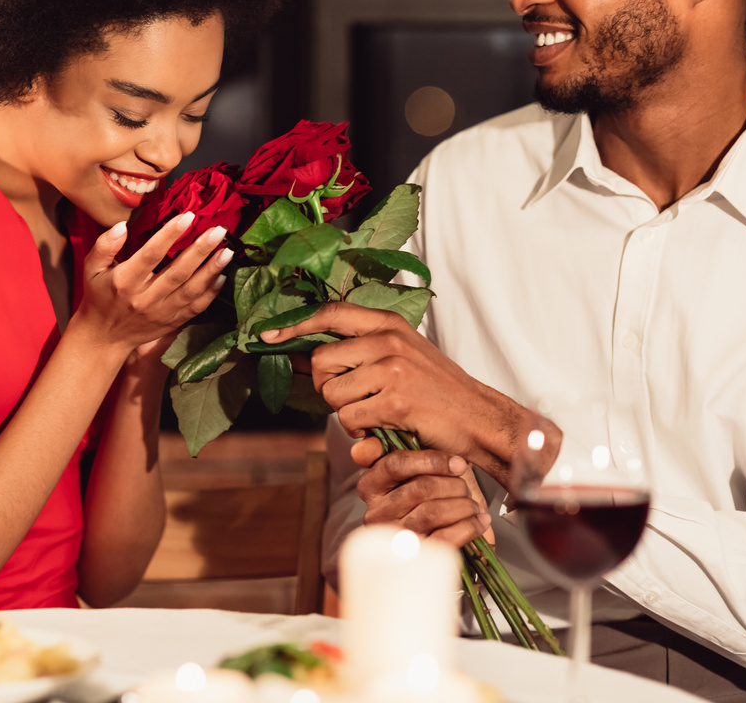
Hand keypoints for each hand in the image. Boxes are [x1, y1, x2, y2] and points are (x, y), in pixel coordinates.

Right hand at [76, 212, 231, 350]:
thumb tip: (122, 226)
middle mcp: (145, 298)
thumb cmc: (99, 297)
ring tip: (227, 251)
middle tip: (218, 231)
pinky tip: (221, 277)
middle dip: (200, 250)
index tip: (188, 217)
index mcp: (125, 281)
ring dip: (211, 270)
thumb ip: (104, 246)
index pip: (151, 254)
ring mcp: (161, 312)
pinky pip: (195, 308)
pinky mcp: (172, 322)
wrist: (104, 337)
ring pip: (191, 290)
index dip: (170, 235)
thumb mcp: (91, 269)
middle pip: (177, 272)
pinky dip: (211, 293)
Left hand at [259, 301, 489, 457]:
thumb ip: (363, 349)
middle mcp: (388, 340)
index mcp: (389, 324)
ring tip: (374, 414)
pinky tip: (384, 427)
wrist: (478, 417)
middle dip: (326, 387)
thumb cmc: (437, 390)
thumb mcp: (403, 354)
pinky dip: (360, 431)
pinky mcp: (395, 400)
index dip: (294, 324)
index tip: (267, 335)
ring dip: (345, 413)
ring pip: (333, 394)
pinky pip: (349, 418)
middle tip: (350, 400)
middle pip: (321, 361)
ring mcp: (392, 369)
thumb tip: (308, 356)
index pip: (331, 313)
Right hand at [353, 447, 493, 547]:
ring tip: (473, 505)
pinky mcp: (414, 557)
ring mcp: (394, 536)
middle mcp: (377, 512)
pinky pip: (445, 538)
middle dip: (454, 485)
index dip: (432, 461)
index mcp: (372, 486)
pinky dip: (469, 527)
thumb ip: (406, 456)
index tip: (459, 464)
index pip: (395, 464)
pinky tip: (478, 521)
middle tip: (466, 488)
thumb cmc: (425, 501)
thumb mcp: (414, 474)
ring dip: (463, 506)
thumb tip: (367, 448)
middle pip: (420, 488)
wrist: (428, 551)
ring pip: (433, 512)